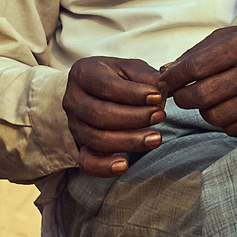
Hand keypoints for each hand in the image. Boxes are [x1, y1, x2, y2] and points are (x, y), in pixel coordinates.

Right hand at [65, 56, 164, 177]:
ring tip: (155, 138)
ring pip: (97, 138)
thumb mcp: (130, 68)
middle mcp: (73, 100)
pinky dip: (103, 167)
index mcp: (83, 74)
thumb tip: (163, 86)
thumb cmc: (116, 78)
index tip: (157, 98)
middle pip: (100, 114)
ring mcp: (74, 124)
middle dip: (134, 118)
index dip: (133, 94)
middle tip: (160, 116)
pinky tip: (124, 165)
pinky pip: (86, 162)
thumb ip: (145, 76)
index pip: (106, 86)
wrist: (94, 92)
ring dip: (128, 141)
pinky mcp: (80, 145)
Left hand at [156, 22, 236, 136]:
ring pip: (214, 116)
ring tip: (207, 98)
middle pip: (200, 96)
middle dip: (182, 97)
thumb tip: (167, 71)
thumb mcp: (231, 34)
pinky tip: (226, 107)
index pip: (194, 68)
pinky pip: (232, 128)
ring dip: (202, 110)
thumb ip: (197, 52)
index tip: (165, 81)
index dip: (173, 78)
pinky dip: (222, 121)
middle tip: (181, 92)